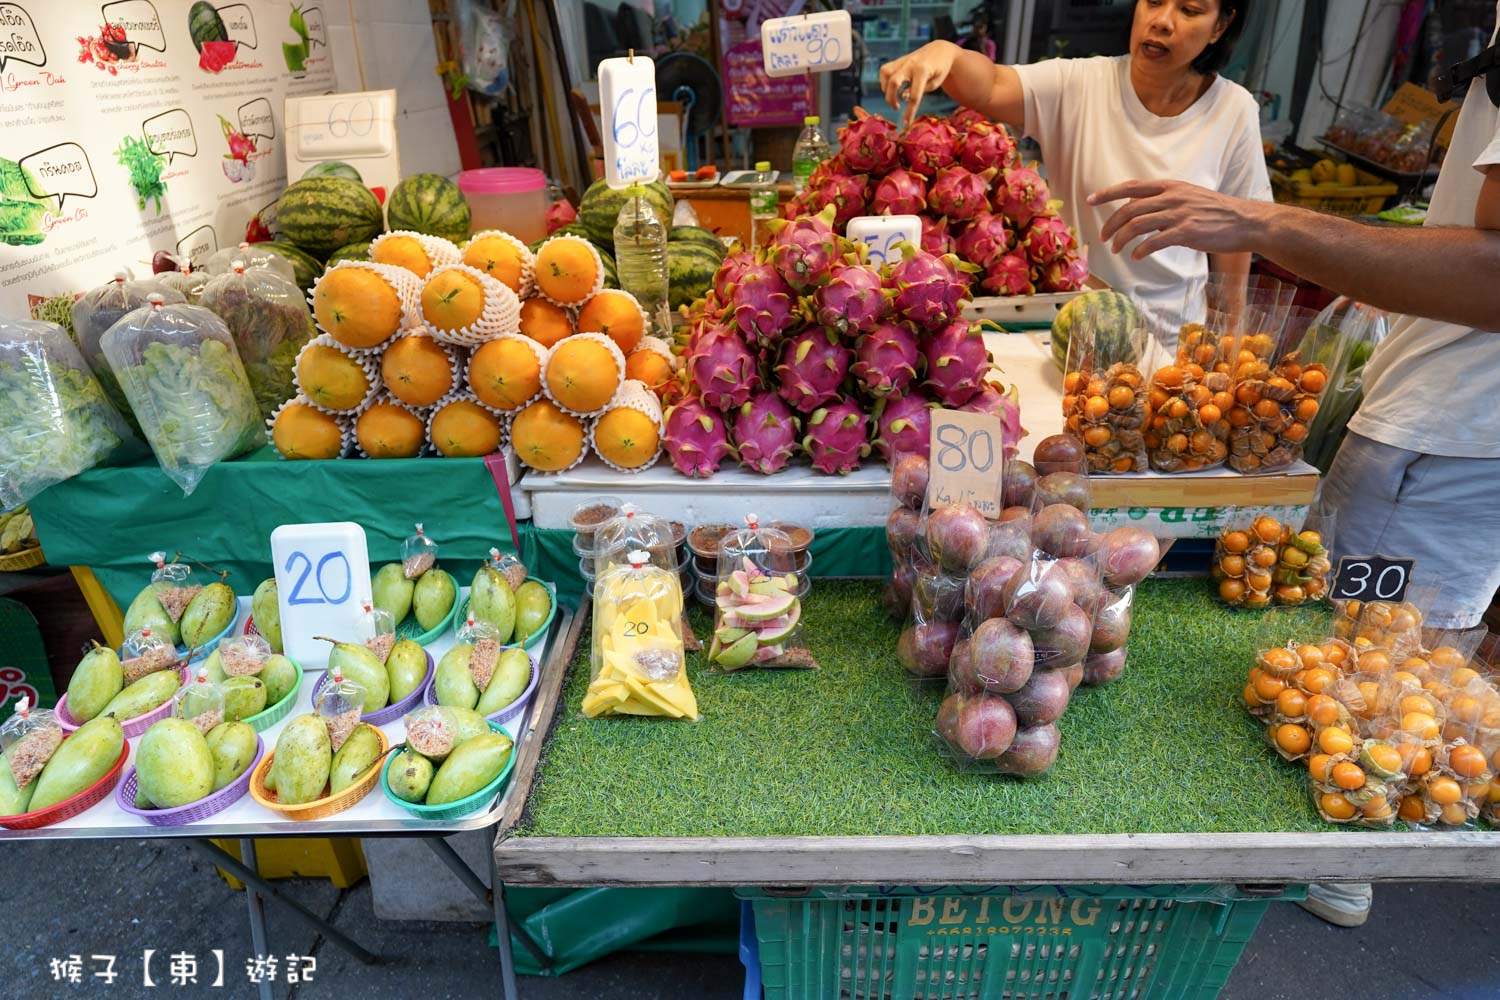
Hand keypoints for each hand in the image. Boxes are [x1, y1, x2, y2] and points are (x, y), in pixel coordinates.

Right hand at [880, 42, 958, 125]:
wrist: (940, 50)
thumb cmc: (940, 70)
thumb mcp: (936, 82)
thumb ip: (921, 90)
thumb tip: (903, 96)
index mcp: (923, 71)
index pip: (914, 95)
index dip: (909, 111)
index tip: (906, 123)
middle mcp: (910, 64)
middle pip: (894, 82)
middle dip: (891, 98)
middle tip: (896, 108)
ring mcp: (903, 60)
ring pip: (886, 74)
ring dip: (886, 89)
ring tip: (894, 96)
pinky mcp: (898, 60)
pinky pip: (885, 70)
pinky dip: (884, 80)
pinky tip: (891, 87)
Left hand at [1089, 179, 1267, 258]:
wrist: (1244, 221)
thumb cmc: (1214, 212)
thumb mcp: (1187, 197)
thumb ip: (1163, 201)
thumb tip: (1138, 210)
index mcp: (1170, 186)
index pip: (1131, 186)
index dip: (1108, 193)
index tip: (1090, 200)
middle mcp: (1172, 197)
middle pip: (1129, 209)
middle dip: (1110, 224)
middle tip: (1103, 237)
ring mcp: (1179, 213)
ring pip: (1137, 225)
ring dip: (1121, 239)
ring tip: (1116, 249)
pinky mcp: (1187, 232)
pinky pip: (1154, 241)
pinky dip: (1141, 250)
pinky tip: (1137, 256)